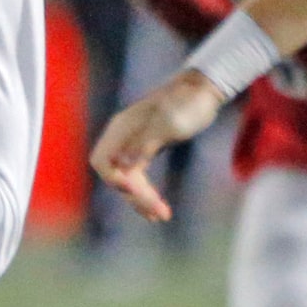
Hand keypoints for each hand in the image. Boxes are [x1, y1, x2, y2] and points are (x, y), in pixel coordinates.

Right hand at [90, 71, 227, 220]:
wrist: (204, 91)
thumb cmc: (187, 102)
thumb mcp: (169, 122)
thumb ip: (145, 143)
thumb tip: (123, 166)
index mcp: (122, 128)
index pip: (102, 161)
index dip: (114, 180)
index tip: (135, 190)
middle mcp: (123, 138)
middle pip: (117, 176)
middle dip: (135, 196)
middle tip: (159, 213)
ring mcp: (134, 145)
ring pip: (128, 181)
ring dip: (142, 200)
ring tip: (161, 215)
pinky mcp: (147, 151)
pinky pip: (138, 178)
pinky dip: (146, 194)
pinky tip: (157, 209)